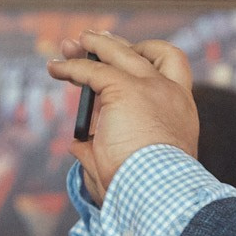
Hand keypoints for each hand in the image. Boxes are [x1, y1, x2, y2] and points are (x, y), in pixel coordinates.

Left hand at [47, 30, 200, 200]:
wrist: (155, 192)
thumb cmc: (142, 189)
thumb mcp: (128, 166)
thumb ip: (102, 152)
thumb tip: (77, 144)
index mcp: (180, 114)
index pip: (169, 75)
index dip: (145, 64)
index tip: (124, 65)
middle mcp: (171, 94)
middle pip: (147, 55)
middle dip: (116, 47)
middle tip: (93, 42)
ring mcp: (150, 88)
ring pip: (121, 53)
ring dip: (93, 46)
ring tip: (70, 45)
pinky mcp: (125, 89)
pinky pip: (93, 70)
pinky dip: (71, 67)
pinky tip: (55, 68)